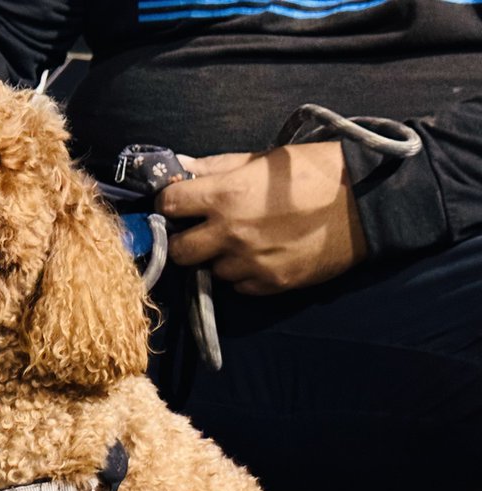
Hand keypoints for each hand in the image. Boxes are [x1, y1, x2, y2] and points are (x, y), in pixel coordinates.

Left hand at [156, 142, 366, 294]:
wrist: (368, 203)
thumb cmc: (318, 171)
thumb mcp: (265, 160)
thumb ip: (217, 168)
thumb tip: (181, 169)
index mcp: (225, 196)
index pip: (169, 206)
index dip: (170, 204)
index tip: (179, 204)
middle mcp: (231, 234)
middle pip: (178, 251)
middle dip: (184, 240)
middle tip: (201, 230)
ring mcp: (250, 263)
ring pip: (210, 269)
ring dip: (218, 257)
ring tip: (243, 241)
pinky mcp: (269, 284)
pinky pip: (239, 285)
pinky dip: (243, 273)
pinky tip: (262, 254)